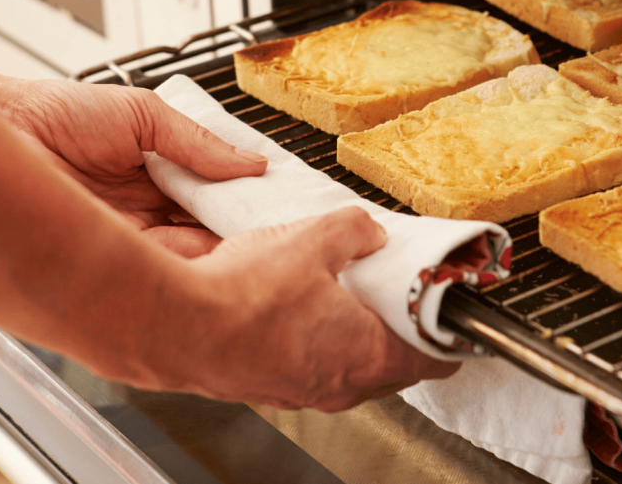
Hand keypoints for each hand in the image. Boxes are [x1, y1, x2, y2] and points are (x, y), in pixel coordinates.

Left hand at [4, 80, 267, 255]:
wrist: (3, 130)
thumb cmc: (56, 113)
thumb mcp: (143, 115)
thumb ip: (198, 141)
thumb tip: (252, 162)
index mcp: (160, 174)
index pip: (216, 195)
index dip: (248, 200)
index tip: (280, 202)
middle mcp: (150, 209)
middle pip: (211, 228)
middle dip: (243, 228)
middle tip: (277, 226)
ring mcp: (133, 235)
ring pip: (194, 252)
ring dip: (222, 247)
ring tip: (254, 239)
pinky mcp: (113, 255)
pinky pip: (163, 265)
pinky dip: (190, 261)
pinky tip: (212, 250)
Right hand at [146, 207, 459, 410]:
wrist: (171, 325)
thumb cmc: (242, 297)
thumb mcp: (314, 240)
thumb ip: (354, 231)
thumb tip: (367, 230)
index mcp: (367, 355)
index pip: (433, 357)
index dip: (447, 332)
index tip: (450, 316)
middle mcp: (338, 384)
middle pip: (391, 364)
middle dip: (397, 330)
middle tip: (394, 294)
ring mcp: (298, 390)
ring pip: (344, 365)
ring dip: (349, 334)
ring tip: (339, 291)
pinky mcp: (263, 384)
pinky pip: (303, 362)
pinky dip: (308, 339)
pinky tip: (290, 305)